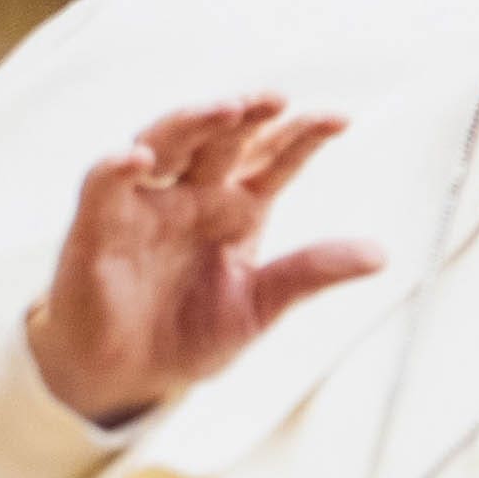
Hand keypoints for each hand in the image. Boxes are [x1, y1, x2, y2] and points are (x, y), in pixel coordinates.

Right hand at [21, 96, 378, 425]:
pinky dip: (116, 166)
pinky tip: (137, 156)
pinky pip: (102, 184)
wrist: (128, 379)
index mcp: (235, 208)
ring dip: (192, 122)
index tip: (339, 119)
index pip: (272, 159)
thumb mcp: (260, 306)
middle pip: (220, 139)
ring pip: (165, 143)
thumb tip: (381, 255)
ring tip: (224, 109)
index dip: (302, 137)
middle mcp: (191, 194)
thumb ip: (310, 273)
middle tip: (275, 98)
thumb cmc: (190, 334)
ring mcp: (144, 205)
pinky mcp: (97, 226)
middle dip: (246, 114)